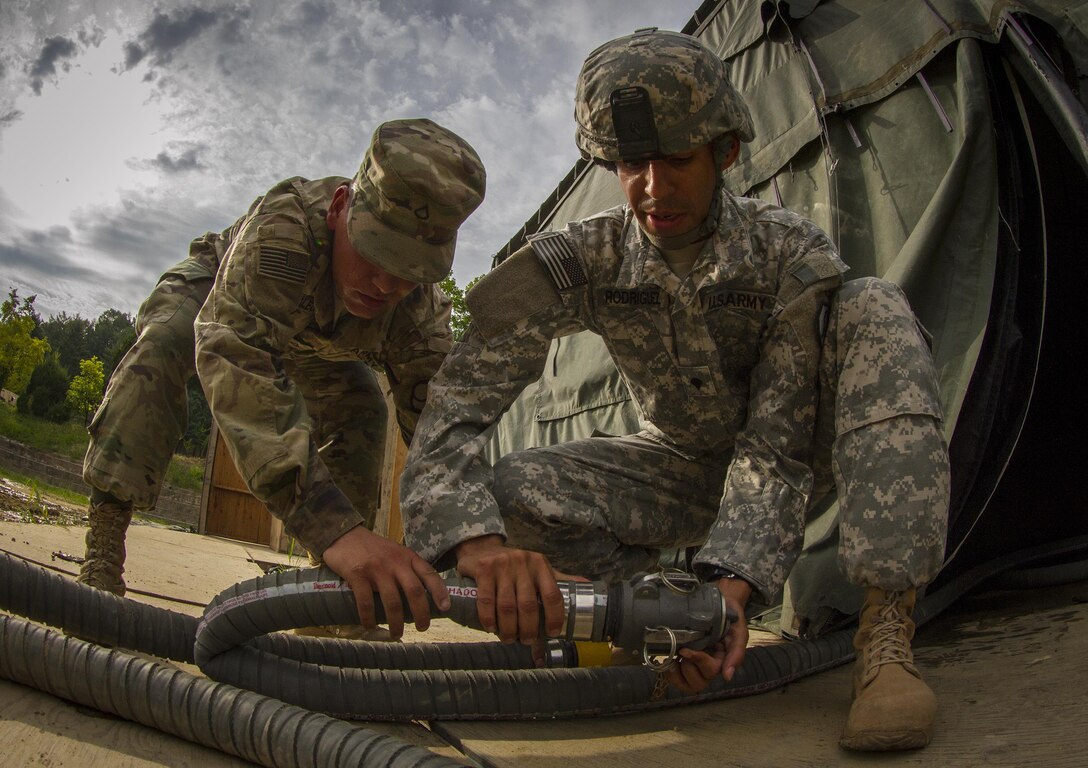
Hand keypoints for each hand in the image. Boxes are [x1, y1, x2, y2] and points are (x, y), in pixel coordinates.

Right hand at [321, 524, 449, 639]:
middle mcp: (396, 562)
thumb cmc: (373, 548)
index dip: (440, 592)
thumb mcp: (396, 553)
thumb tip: (420, 596)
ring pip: (392, 601)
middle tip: (423, 628)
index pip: (429, 574)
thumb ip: (407, 569)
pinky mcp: (358, 574)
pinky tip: (370, 626)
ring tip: (396, 634)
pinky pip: (366, 602)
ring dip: (396, 622)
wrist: (345, 535)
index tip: (446, 608)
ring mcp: (377, 568)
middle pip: (414, 591)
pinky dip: (369, 618)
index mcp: (408, 557)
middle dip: (421, 613)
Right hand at [454, 535, 567, 644]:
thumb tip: (587, 585)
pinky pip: (487, 600)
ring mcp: (502, 565)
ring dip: (509, 628)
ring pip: (508, 606)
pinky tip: (491, 628)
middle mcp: (523, 562)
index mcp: (541, 565)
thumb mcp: (538, 568)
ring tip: (509, 638)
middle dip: (529, 629)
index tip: (552, 633)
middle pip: (529, 605)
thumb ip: (559, 579)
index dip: (554, 617)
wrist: (482, 549)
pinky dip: (489, 618)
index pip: (553, 595)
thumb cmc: (514, 565)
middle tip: (527, 640)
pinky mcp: (484, 569)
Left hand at [666, 579, 749, 694]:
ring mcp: (696, 664)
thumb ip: (736, 652)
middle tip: (682, 651)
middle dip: (688, 669)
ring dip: (677, 674)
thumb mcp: (738, 631)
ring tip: (672, 659)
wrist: (719, 601)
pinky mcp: (684, 660)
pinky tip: (667, 661)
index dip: (697, 661)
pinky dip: (670, 674)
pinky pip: (677, 679)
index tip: (685, 649)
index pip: (711, 670)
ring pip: (688, 685)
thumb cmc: (730, 616)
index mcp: (722, 660)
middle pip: (698, 683)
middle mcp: (708, 665)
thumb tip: (727, 677)